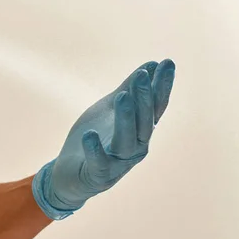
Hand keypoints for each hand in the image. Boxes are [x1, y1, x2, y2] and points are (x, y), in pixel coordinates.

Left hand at [32, 59, 175, 219]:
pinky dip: (95, 149)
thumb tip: (152, 64)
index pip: (155, 107)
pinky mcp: (99, 175)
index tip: (167, 63)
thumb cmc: (96, 139)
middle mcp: (135, 147)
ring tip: (121, 96)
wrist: (71, 174)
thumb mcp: (111, 109)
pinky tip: (89, 135)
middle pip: (144, 122)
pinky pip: (99, 162)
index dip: (162, 86)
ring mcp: (119, 163)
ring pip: (126, 140)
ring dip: (125, 118)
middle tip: (142, 75)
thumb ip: (130, 89)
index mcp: (140, 131)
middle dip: (144, 98)